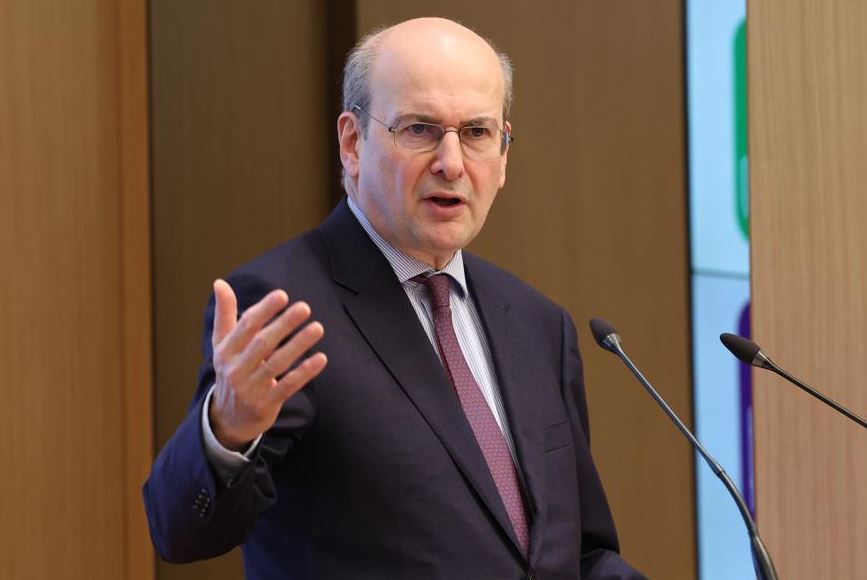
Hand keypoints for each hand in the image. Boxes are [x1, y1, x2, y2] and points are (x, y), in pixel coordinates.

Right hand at [208, 279, 327, 450]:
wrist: (228, 419)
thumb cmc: (230, 371)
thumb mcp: (222, 345)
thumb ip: (225, 314)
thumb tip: (220, 282)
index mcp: (225, 351)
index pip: (246, 326)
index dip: (264, 310)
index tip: (283, 295)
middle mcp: (236, 369)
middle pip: (262, 343)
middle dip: (284, 324)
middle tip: (305, 307)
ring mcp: (251, 388)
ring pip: (278, 363)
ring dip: (299, 345)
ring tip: (318, 328)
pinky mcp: (266, 404)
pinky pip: (288, 386)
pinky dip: (305, 372)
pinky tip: (321, 358)